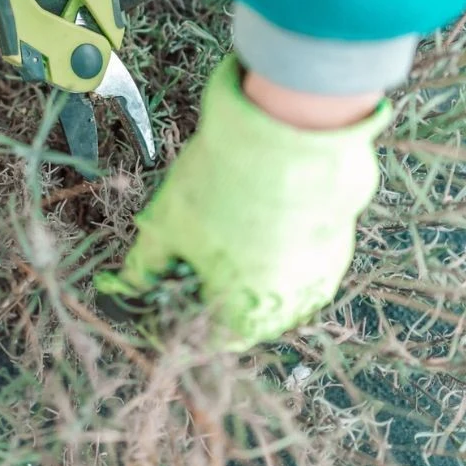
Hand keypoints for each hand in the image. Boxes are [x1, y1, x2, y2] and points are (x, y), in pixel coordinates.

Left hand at [96, 55, 388, 350]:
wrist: (288, 128)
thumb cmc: (225, 185)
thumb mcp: (167, 225)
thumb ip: (145, 266)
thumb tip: (127, 283)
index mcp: (245, 318)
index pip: (202, 338)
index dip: (172, 314)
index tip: (156, 289)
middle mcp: (291, 308)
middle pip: (238, 312)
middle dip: (205, 286)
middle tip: (180, 250)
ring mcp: (322, 275)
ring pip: (270, 283)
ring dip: (240, 265)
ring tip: (215, 222)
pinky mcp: (339, 241)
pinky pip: (297, 256)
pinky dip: (273, 243)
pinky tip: (252, 209)